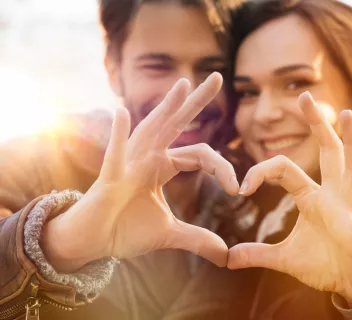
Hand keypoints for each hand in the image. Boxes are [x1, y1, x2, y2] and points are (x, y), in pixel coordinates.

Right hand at [42, 73, 238, 271]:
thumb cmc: (126, 229)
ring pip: (151, 129)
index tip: (237, 189)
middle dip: (197, 102)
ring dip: (166, 107)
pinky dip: (118, 135)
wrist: (94, 243)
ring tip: (183, 85)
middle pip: (177, 124)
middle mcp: (148, 157)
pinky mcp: (110, 177)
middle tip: (218, 77)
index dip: (222, 169)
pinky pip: (115, 153)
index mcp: (163, 166)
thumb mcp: (169, 233)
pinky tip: (121, 112)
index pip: (200, 155)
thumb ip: (197, 239)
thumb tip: (225, 255)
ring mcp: (129, 163)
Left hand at [228, 92, 351, 305]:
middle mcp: (333, 196)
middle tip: (304, 96)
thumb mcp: (284, 258)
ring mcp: (349, 210)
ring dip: (351, 142)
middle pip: (328, 153)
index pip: (285, 170)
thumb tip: (227, 259)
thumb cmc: (324, 264)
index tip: (242, 187)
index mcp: (312, 198)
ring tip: (345, 114)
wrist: (351, 285)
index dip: (262, 172)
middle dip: (317, 125)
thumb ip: (257, 254)